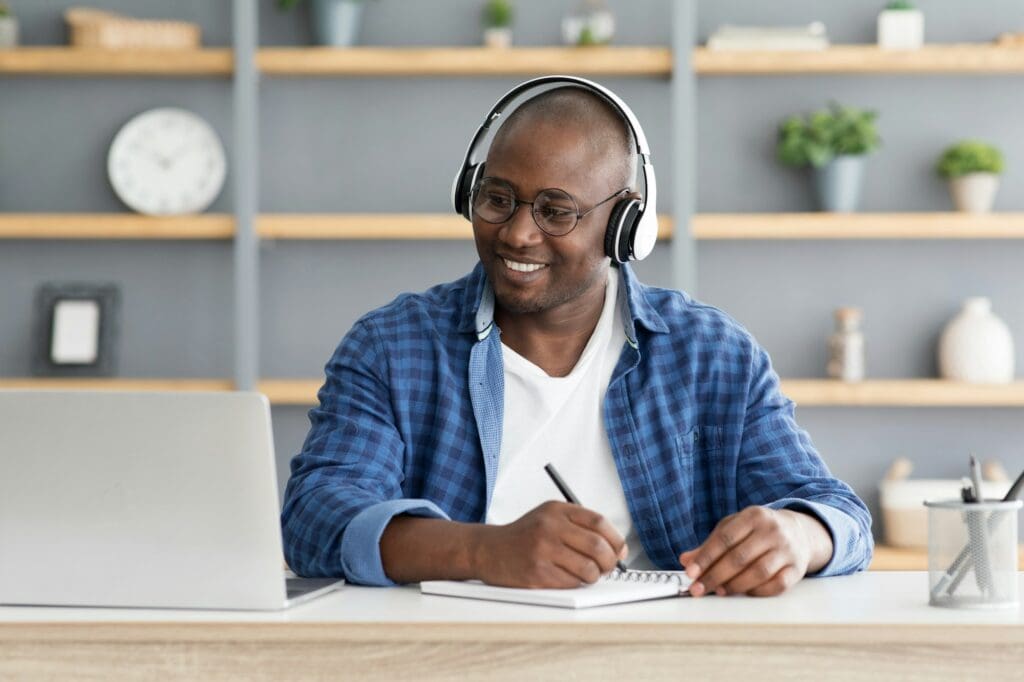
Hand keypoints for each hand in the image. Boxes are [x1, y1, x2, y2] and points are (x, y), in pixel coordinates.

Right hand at [471, 501, 626, 588]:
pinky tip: (569, 578)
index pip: (598, 521)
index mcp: (556, 510)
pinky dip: (577, 584)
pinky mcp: (537, 572)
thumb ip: (580, 526)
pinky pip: (572, 583)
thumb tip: (616, 548)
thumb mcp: (549, 517)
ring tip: (587, 574)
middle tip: (608, 567)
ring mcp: (543, 550)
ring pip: (588, 568)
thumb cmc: (524, 536)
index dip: (615, 538)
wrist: (489, 550)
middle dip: (610, 561)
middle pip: (597, 546)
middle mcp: (549, 527)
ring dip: (594, 576)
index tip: (619, 550)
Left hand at [678, 506, 831, 597]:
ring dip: (735, 585)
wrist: (799, 532)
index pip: (725, 538)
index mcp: (753, 516)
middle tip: (698, 588)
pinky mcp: (797, 569)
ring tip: (719, 591)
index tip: (690, 573)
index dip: (705, 557)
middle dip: (715, 576)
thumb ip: (710, 545)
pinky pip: (777, 585)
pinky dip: (758, 592)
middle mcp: (772, 531)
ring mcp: (787, 550)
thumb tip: (686, 560)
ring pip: (758, 573)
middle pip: (740, 558)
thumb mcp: (733, 528)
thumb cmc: (758, 531)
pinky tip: (744, 592)